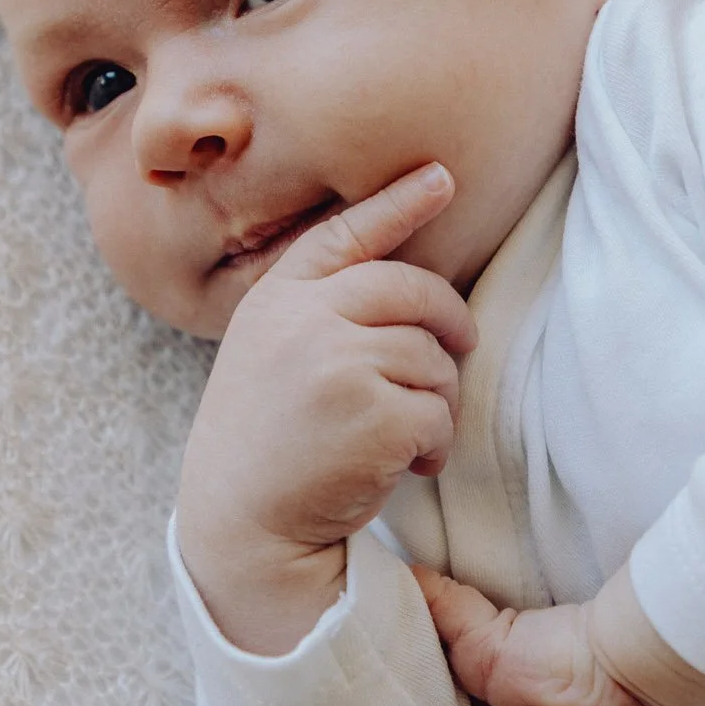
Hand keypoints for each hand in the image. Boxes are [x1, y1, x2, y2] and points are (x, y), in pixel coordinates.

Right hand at [175, 163, 477, 655]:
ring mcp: (338, 362)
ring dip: (438, 402)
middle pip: (414, 290)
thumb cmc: (267, 445)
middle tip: (461, 349)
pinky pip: (440, 412)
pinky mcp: (374, 413)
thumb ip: (319, 312)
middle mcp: (305, 319)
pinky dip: (436, 444)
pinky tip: (405, 468)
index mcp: (276, 299)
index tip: (441, 177)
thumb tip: (411, 288)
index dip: (396, 201)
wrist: (243, 528)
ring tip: (402, 439)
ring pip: (436, 358)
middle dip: (450, 322)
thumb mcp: (271, 356)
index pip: (344, 234)